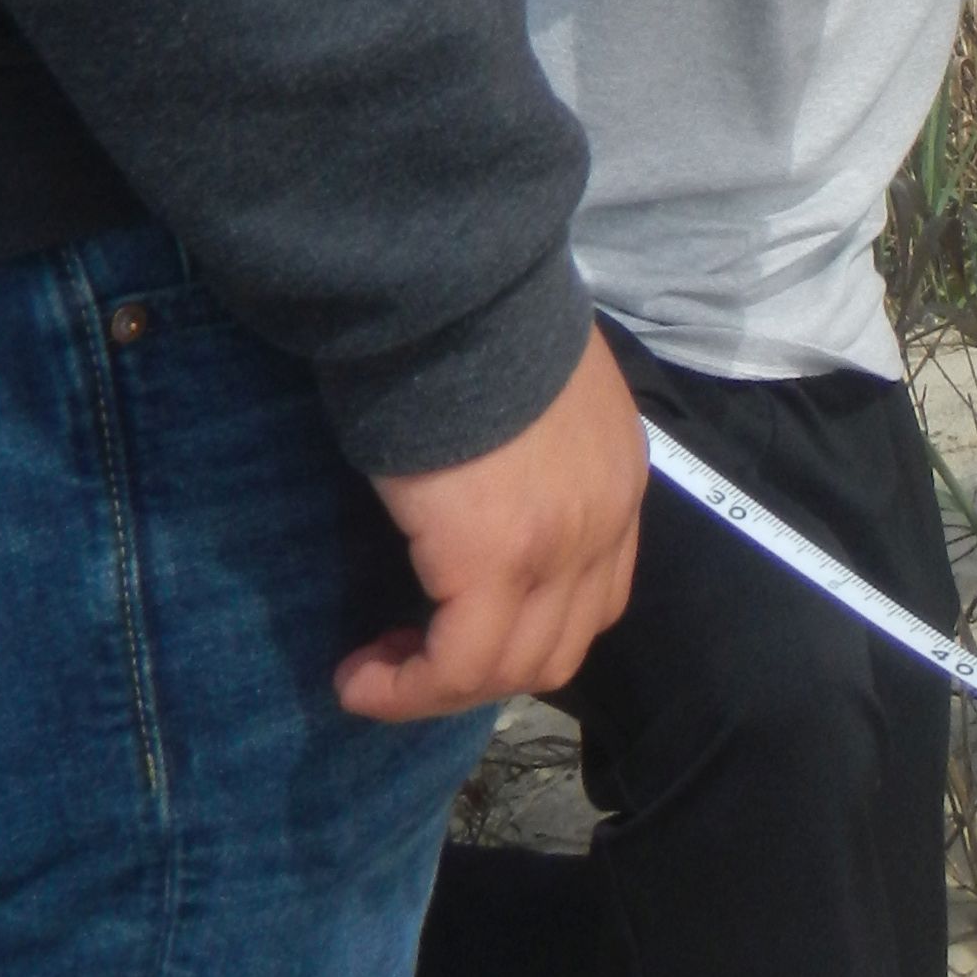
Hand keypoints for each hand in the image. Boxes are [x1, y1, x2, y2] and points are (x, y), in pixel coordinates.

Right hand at [337, 320, 648, 722]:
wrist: (453, 288)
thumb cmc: (476, 324)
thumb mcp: (535, 392)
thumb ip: (536, 452)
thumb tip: (488, 491)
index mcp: (618, 473)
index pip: (597, 594)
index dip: (527, 629)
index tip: (453, 627)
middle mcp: (606, 517)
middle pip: (559, 645)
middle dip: (482, 670)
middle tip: (406, 659)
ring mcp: (559, 544)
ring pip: (510, 669)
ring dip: (438, 688)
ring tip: (373, 674)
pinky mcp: (494, 560)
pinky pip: (458, 665)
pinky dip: (407, 689)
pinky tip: (358, 678)